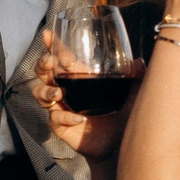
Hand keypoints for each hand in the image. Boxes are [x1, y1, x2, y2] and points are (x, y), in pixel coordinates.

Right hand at [31, 35, 133, 159]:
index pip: (63, 58)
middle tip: (50, 62)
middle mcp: (67, 91)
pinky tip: (79, 119)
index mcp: (81, 78)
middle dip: (43, 65)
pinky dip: (65, 117)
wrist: (122, 144)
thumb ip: (138, 77)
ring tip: (58, 94)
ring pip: (41, 94)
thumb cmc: (125, 116)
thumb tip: (138, 61)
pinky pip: (56, 119)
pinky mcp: (61, 127)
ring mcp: (62, 108)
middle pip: (44, 73)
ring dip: (46, 91)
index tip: (47, 34)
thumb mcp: (134, 93)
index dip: (53, 46)